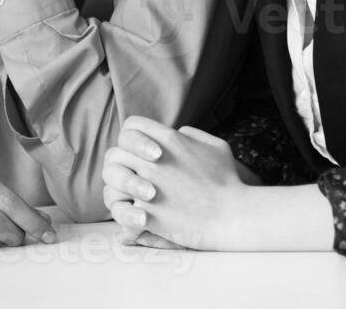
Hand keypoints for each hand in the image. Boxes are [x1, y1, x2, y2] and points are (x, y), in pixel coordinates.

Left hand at [102, 116, 247, 249]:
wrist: (233, 218)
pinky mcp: (145, 212)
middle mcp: (152, 160)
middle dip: (123, 161)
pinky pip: (119, 205)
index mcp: (169, 140)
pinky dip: (124, 208)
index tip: (142, 150)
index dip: (133, 136)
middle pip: (116, 151)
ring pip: (112, 176)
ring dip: (119, 183)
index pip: (132, 126)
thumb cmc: (228, 182)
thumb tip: (176, 132)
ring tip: (132, 191)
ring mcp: (146, 185)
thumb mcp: (215, 147)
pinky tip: (136, 211)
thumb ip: (192, 135)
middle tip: (134, 172)